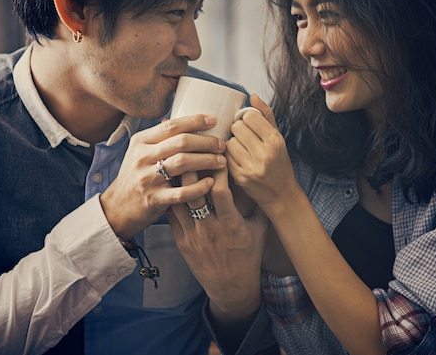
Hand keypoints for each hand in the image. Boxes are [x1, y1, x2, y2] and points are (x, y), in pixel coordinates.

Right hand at [100, 114, 226, 239]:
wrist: (118, 207)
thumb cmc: (136, 176)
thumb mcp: (141, 152)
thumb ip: (160, 139)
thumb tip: (186, 120)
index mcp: (141, 142)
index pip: (171, 126)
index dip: (195, 121)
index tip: (213, 120)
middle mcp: (143, 158)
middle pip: (181, 142)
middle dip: (206, 142)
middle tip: (222, 145)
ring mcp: (148, 179)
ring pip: (183, 163)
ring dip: (207, 160)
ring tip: (221, 161)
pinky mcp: (154, 200)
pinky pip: (182, 192)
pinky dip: (200, 187)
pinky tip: (211, 183)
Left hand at [168, 166, 268, 319]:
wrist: (230, 287)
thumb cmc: (248, 256)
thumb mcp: (260, 230)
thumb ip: (261, 205)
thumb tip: (264, 179)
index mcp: (231, 224)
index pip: (222, 191)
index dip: (219, 171)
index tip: (219, 155)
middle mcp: (209, 228)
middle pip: (194, 192)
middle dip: (192, 169)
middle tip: (190, 149)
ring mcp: (192, 235)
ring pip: (178, 201)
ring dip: (177, 181)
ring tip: (177, 161)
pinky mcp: (180, 241)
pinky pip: (171, 214)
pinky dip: (171, 197)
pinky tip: (172, 184)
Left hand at [227, 95, 298, 209]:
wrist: (281, 195)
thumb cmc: (279, 163)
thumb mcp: (278, 138)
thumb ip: (266, 115)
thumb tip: (252, 96)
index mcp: (275, 140)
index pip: (250, 116)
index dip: (246, 118)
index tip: (249, 125)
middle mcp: (265, 153)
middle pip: (237, 127)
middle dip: (238, 130)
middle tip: (243, 137)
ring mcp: (252, 166)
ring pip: (229, 142)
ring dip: (232, 143)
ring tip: (241, 149)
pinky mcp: (240, 177)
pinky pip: (226, 157)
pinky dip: (229, 156)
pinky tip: (237, 159)